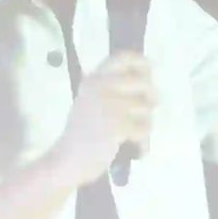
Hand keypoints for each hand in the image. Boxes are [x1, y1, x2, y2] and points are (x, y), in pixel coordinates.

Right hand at [48, 51, 157, 184]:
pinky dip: (141, 141)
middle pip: (145, 83)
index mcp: (94, 79)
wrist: (67, 160)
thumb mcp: (92, 103)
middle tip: (147, 112)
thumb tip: (149, 88)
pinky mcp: (117, 124)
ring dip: (144, 124)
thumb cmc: (82, 135)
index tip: (149, 71)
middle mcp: (101, 86)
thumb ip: (114, 91)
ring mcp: (109, 104)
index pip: (123, 58)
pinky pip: (143, 128)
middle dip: (151, 99)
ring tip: (131, 136)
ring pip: (146, 108)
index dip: (141, 62)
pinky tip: (132, 148)